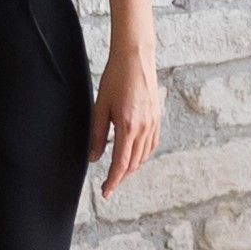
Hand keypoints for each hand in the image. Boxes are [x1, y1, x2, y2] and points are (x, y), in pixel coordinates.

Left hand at [90, 31, 160, 195]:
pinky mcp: (157, 118)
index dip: (113, 181)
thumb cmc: (116, 78)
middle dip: (121, 177)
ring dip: (131, 168)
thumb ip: (96, 134)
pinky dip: (142, 155)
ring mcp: (153, 123)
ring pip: (143, 156)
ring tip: (119, 172)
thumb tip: (93, 157)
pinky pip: (151, 145)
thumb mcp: (100, 107)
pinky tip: (134, 156)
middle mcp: (143, 128)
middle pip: (133, 164)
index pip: (120, 164)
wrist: (135, 58)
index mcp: (127, 127)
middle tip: (109, 184)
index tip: (106, 191)